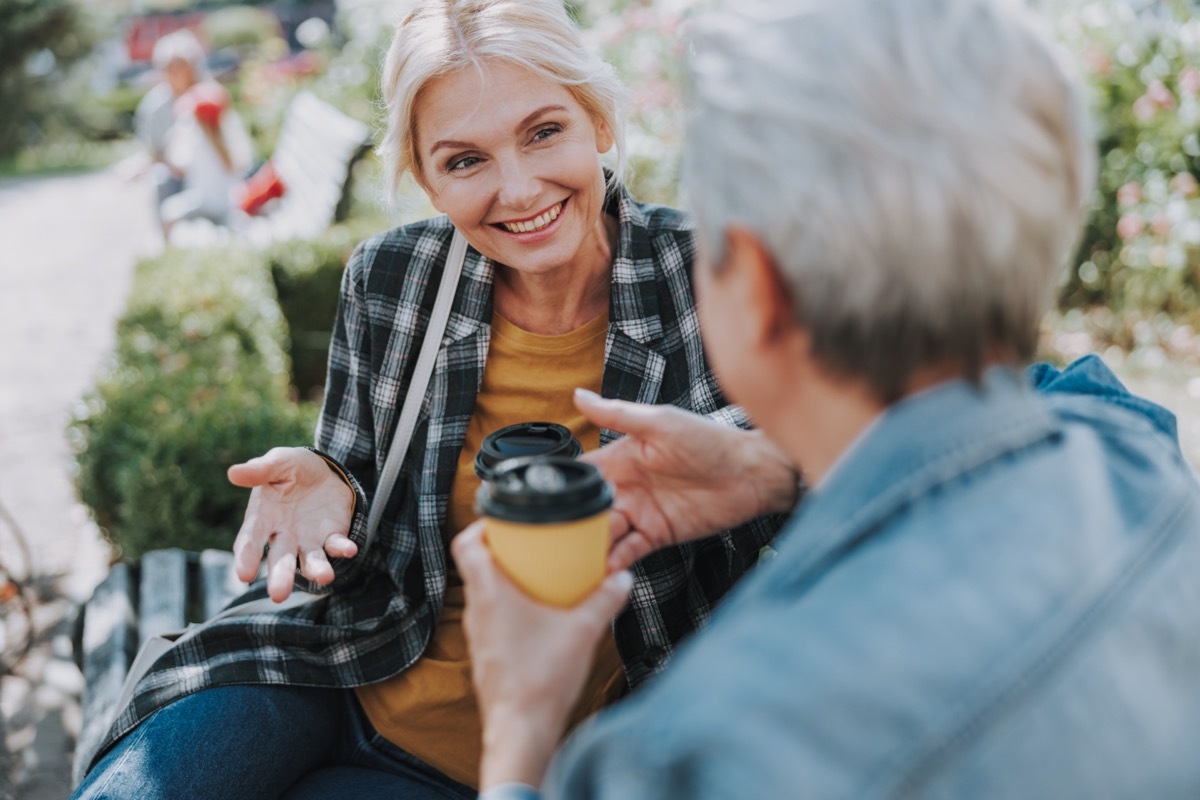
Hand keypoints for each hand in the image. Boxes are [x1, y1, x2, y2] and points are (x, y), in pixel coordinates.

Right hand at [227, 447, 356, 601]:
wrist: (324, 470)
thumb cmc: (292, 468)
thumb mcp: (278, 462)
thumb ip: (260, 470)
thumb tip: (233, 473)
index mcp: (263, 518)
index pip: (250, 540)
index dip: (246, 557)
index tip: (243, 575)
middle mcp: (284, 536)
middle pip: (280, 560)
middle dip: (280, 577)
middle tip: (278, 595)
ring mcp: (308, 540)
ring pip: (310, 561)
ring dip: (317, 570)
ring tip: (325, 577)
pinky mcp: (332, 535)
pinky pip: (337, 544)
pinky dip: (343, 548)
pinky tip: (349, 550)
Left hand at [452, 521, 632, 789]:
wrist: (521, 731)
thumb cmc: (541, 681)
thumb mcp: (584, 631)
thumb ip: (605, 600)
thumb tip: (622, 578)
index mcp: (489, 594)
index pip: (465, 544)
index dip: (481, 526)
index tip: (505, 519)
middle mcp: (477, 611)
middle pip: (478, 566)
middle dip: (505, 550)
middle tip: (534, 544)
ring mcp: (479, 635)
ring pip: (486, 593)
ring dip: (509, 580)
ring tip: (542, 576)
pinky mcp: (489, 655)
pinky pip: (495, 618)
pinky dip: (512, 607)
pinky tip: (542, 616)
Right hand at [575, 389, 799, 571]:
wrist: (749, 473)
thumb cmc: (709, 440)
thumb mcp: (659, 422)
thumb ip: (617, 414)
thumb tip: (578, 395)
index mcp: (621, 459)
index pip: (582, 474)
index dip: (563, 486)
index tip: (541, 500)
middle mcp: (626, 488)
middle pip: (587, 510)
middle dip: (572, 523)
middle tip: (556, 537)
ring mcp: (640, 513)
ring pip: (604, 534)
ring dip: (589, 545)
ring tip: (572, 558)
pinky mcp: (657, 535)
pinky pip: (629, 551)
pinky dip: (615, 561)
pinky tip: (604, 567)